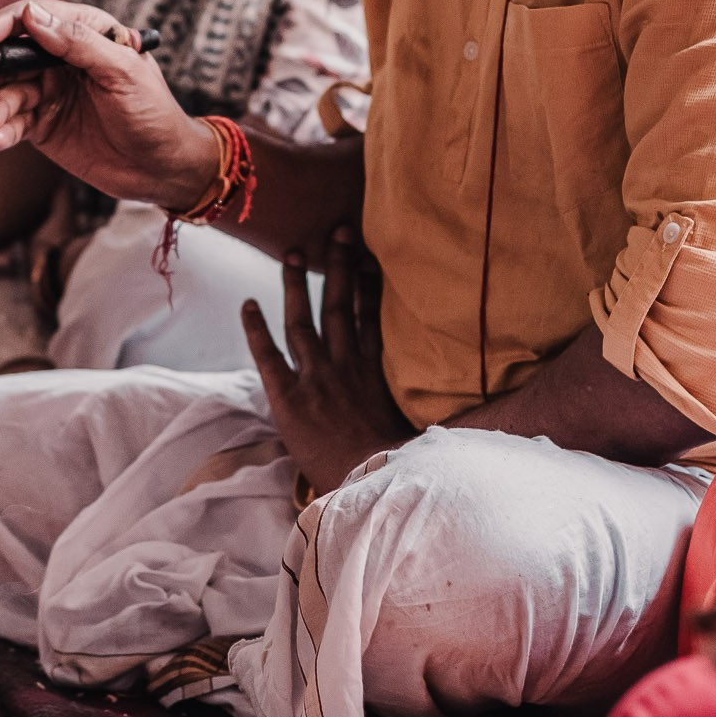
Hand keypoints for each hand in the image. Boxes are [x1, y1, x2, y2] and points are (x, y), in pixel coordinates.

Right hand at [0, 0, 218, 213]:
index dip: (5, 25)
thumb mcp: (124, 72)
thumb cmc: (154, 113)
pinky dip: (1, 130)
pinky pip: (12, 122)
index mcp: (85, 32)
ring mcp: (48, 91)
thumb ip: (79, 43)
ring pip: (4, 92)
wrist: (162, 168)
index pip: (35, 17)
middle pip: (8, 56)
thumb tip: (33, 15)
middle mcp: (61, 58)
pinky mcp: (42, 125)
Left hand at [239, 228, 411, 496]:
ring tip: (291, 253)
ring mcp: (316, 379)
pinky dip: (255, 329)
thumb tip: (468, 398)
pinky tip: (246, 304)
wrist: (370, 485)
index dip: (368, 283)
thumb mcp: (417, 425)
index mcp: (376, 371)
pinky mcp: (288, 398)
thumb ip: (425, 402)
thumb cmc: (395, 463)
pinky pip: (268, 356)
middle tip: (337, 231)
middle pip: (339, 305)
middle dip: (338, 266)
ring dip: (295, 285)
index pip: (371, 316)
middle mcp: (345, 366)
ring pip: (302, 322)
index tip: (368, 255)